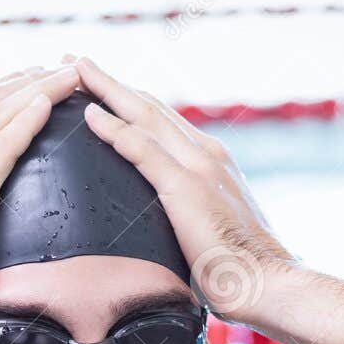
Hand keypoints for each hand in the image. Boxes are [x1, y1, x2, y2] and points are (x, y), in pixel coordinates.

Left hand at [70, 56, 295, 324]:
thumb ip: (189, 215)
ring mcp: (198, 167)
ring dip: (106, 89)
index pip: (162, 121)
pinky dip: (114, 129)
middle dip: (110, 82)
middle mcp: (206, 153)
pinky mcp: (187, 188)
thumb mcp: (209, 230)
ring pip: (144, 115)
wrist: (269, 284)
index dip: (129, 100)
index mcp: (211, 162)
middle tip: (74, 60)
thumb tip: (169, 227)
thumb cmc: (240, 271)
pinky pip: (142, 149)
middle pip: (149, 107)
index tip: (100, 85)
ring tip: (74, 69)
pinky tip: (90, 114)